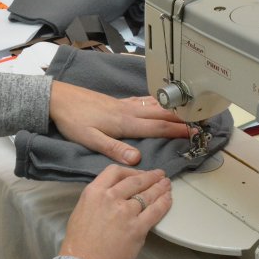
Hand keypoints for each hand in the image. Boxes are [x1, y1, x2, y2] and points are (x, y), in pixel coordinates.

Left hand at [48, 80, 190, 164]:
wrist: (59, 98)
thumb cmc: (73, 120)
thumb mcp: (90, 139)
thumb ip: (114, 149)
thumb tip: (136, 160)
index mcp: (125, 122)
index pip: (157, 127)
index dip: (177, 131)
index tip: (194, 133)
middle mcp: (127, 111)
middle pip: (160, 115)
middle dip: (181, 119)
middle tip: (199, 122)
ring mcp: (122, 105)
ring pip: (153, 106)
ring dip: (171, 109)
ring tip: (187, 112)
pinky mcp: (116, 102)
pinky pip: (142, 101)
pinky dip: (155, 102)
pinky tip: (157, 102)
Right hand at [59, 165, 171, 258]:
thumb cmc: (80, 243)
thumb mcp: (82, 210)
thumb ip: (98, 199)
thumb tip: (112, 196)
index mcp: (94, 192)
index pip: (115, 171)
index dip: (130, 170)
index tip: (137, 173)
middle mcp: (110, 198)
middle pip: (136, 180)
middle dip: (150, 177)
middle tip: (159, 175)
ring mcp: (125, 212)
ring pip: (148, 194)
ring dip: (160, 188)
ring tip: (167, 185)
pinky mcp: (137, 228)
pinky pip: (155, 211)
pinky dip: (164, 204)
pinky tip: (168, 200)